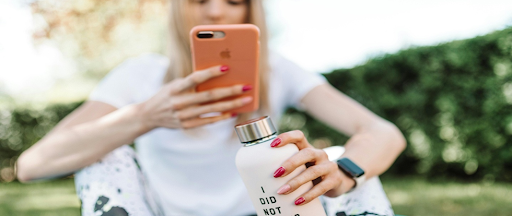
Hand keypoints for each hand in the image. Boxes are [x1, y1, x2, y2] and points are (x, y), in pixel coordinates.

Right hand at [137, 65, 251, 129]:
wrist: (148, 115)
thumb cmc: (166, 95)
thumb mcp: (174, 85)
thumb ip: (191, 82)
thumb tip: (217, 77)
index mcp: (175, 88)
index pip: (196, 78)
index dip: (211, 73)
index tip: (227, 67)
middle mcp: (179, 102)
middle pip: (209, 95)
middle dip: (230, 90)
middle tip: (247, 86)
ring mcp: (183, 116)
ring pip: (213, 109)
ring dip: (232, 104)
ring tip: (247, 99)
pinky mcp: (187, 126)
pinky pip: (208, 121)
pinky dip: (222, 116)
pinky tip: (234, 111)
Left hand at [270, 130, 355, 204]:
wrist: (339, 180)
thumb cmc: (312, 172)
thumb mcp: (303, 165)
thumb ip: (288, 165)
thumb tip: (259, 176)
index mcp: (308, 148)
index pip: (299, 136)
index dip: (286, 137)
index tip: (272, 145)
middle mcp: (319, 154)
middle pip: (306, 153)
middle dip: (290, 163)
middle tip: (276, 174)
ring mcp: (328, 166)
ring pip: (312, 172)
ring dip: (296, 182)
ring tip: (282, 191)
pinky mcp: (334, 180)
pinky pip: (321, 188)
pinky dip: (308, 195)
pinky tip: (298, 201)